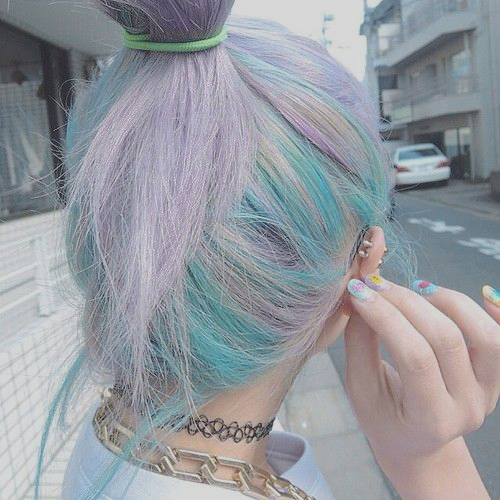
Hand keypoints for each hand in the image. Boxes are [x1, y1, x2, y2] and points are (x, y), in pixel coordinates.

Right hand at [344, 277, 499, 466]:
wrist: (416, 441)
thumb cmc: (382, 416)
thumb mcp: (360, 387)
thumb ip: (360, 342)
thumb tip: (361, 295)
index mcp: (428, 419)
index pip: (414, 357)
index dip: (386, 317)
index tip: (359, 291)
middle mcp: (466, 408)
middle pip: (446, 339)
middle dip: (407, 302)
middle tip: (377, 283)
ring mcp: (487, 393)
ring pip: (483, 334)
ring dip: (449, 301)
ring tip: (417, 288)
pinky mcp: (496, 379)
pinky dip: (495, 312)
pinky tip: (482, 292)